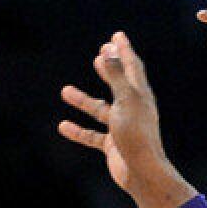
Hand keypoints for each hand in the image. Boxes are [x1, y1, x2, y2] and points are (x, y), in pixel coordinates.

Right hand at [58, 32, 179, 194]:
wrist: (143, 173)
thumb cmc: (137, 135)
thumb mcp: (125, 100)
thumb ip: (116, 76)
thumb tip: (108, 51)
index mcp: (141, 96)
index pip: (132, 67)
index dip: (124, 50)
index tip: (117, 34)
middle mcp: (134, 110)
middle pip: (120, 84)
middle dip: (111, 68)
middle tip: (101, 51)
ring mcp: (124, 128)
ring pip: (101, 110)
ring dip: (84, 100)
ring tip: (65, 90)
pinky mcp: (114, 145)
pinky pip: (93, 135)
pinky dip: (79, 130)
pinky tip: (63, 126)